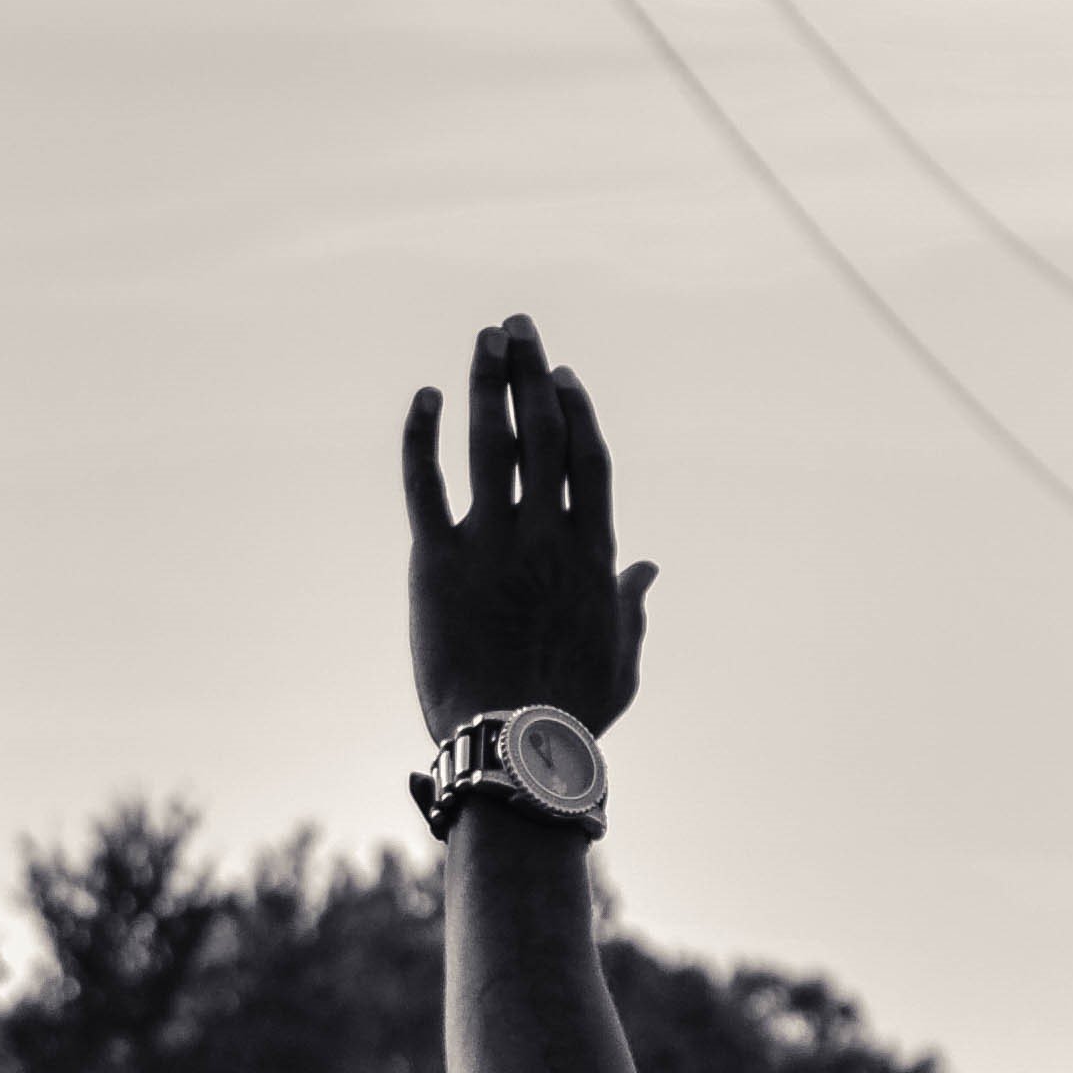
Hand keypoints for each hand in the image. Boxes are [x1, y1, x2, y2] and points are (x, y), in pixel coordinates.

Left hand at [400, 313, 656, 741]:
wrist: (514, 745)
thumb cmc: (574, 713)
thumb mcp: (620, 657)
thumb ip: (632, 603)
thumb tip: (649, 567)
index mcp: (591, 554)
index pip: (586, 460)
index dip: (576, 410)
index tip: (562, 374)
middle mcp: (545, 536)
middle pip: (542, 433)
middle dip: (530, 373)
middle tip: (517, 326)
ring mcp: (491, 544)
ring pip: (490, 444)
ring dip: (487, 384)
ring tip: (484, 339)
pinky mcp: (437, 562)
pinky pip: (425, 485)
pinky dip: (422, 437)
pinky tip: (425, 396)